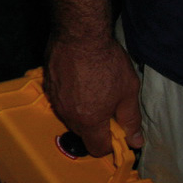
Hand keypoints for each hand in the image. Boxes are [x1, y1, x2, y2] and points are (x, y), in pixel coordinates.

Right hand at [44, 35, 143, 155]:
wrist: (79, 34)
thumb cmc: (107, 61)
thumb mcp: (128, 91)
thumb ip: (131, 119)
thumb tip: (135, 141)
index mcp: (90, 120)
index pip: (97, 148)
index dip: (109, 143)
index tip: (116, 129)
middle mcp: (69, 113)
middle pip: (82, 132)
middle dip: (95, 126)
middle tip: (106, 106)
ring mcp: (55, 98)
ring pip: (69, 115)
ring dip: (80, 110)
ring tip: (91, 88)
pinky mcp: (47, 83)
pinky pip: (60, 99)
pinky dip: (69, 95)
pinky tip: (78, 79)